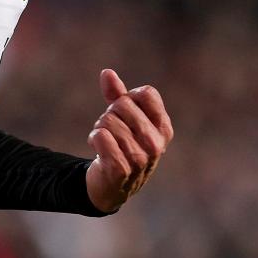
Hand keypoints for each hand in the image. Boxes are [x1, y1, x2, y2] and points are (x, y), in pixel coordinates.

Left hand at [86, 69, 173, 213]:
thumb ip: (117, 94)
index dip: (128, 97)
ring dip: (99, 129)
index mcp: (163, 127)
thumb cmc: (121, 144)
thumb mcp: (123, 118)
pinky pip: (101, 137)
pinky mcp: (121, 170)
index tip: (125, 113)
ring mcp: (140, 159)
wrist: (111, 184)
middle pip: (123, 104)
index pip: (147, 93)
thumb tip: (107, 73)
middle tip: (112, 131)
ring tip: (106, 143)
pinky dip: (94, 139)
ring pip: (108, 121)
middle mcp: (156, 144)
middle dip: (109, 114)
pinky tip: (99, 150)